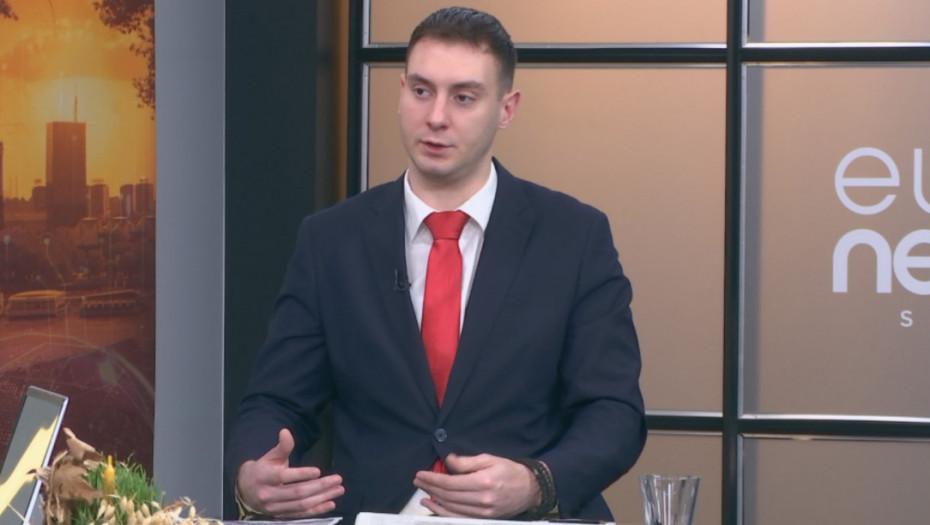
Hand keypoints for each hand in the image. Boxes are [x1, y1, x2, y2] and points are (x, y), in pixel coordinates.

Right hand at [237, 428, 344, 518]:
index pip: (284, 477)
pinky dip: (317, 510)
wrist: (247, 490)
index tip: (318, 471)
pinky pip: (301, 515)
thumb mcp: (271, 456)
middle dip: (320, 486)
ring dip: (322, 498)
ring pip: (301, 505)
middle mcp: (268, 494)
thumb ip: (282, 446)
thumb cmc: (264, 470)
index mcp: (265, 477)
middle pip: (297, 492)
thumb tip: (286, 432)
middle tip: (337, 480)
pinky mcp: (281, 516)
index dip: (302, 474)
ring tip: (338, 490)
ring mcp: (274, 508)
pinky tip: (330, 504)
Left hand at [413, 453, 540, 518]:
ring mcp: (483, 512)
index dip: (432, 479)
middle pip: (448, 496)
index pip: (450, 483)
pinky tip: (435, 506)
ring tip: (422, 493)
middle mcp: (482, 499)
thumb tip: (448, 461)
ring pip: (451, 509)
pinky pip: (459, 518)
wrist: (530, 489)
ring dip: (434, 502)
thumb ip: (466, 462)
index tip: (421, 474)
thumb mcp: (489, 459)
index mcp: (483, 482)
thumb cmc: (510, 471)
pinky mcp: (484, 519)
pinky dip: (444, 513)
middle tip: (418, 481)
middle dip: (430, 488)